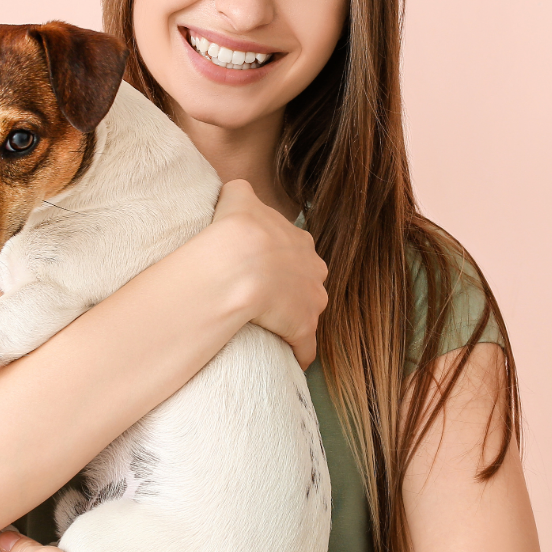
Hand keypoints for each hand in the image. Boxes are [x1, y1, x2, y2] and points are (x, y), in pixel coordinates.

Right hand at [208, 179, 327, 368]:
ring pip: (307, 313)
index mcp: (301, 242)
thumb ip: (242, 191)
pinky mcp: (303, 329)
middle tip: (264, 297)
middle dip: (292, 290)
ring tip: (271, 328)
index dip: (279, 260)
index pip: (296, 252)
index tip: (261, 268)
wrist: (239, 261)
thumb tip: (237, 191)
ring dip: (294, 321)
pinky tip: (288, 360)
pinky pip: (305, 347)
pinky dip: (299, 353)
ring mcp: (312, 301)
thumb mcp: (238, 195)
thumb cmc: (237, 228)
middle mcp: (314, 270)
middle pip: (307, 282)